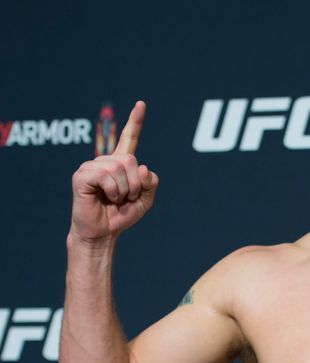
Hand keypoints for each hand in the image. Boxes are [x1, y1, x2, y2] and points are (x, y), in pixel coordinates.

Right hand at [70, 101, 158, 244]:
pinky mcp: (81, 176)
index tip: (141, 104)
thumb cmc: (121, 215)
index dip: (135, 121)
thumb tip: (142, 168)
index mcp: (120, 163)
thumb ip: (150, 183)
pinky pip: (106, 176)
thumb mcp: (145, 199)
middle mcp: (105, 161)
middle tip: (126, 197)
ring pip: (120, 168)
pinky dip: (113, 191)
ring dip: (124, 190)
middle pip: (131, 159)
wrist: (103, 233)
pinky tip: (106, 199)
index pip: (129, 138)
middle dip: (135, 183)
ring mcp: (91, 167)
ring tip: (116, 199)